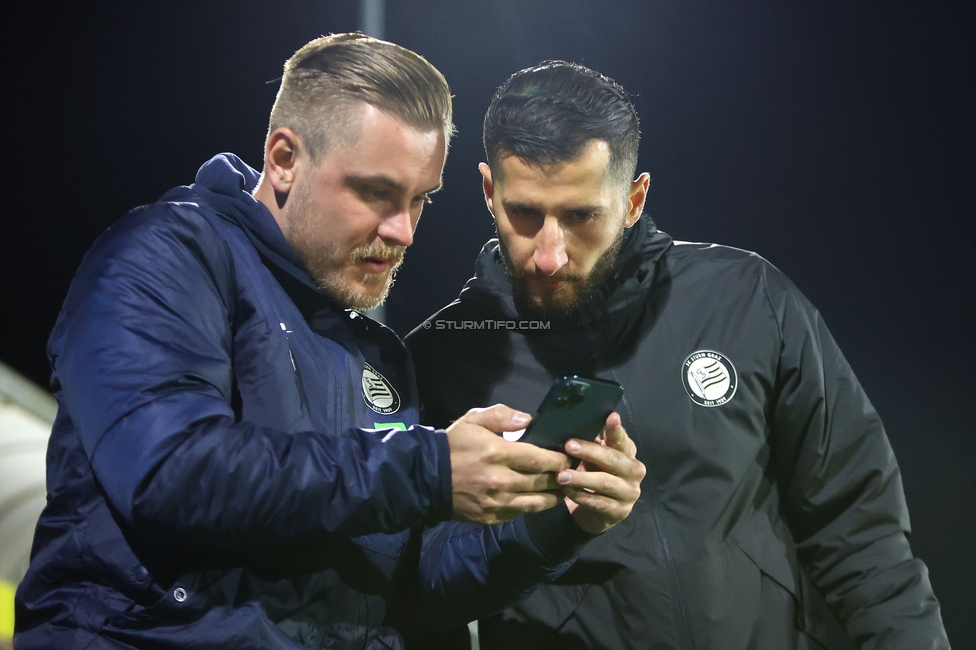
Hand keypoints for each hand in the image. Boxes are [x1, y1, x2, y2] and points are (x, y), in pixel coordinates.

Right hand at [447, 404, 570, 524]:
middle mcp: (500, 480)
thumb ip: (501, 415)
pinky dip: (532, 505)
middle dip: (559, 477)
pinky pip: (520, 512)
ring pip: (536, 502)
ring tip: (561, 489)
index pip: (538, 458)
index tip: (566, 458)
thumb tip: (528, 420)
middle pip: (542, 481)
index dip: (558, 460)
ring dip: (553, 496)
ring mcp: (496, 502)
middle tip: (569, 473)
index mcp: (497, 453)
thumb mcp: (472, 420)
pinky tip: (539, 498)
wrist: (427, 478)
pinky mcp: (492, 517)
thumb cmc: (453, 446)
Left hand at [558, 413, 644, 533]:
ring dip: (581, 478)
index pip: (622, 439)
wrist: (598, 513)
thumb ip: (591, 445)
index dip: (616, 429)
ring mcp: (629, 493)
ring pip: (605, 483)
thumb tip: (575, 427)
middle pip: (613, 459)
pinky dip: (581, 496)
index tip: (611, 416)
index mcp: (628, 453)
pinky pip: (598, 503)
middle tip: (569, 445)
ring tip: (561, 475)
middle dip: (590, 451)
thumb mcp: (593, 459)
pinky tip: (566, 491)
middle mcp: (634, 471)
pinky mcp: (619, 512)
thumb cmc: (594, 476)